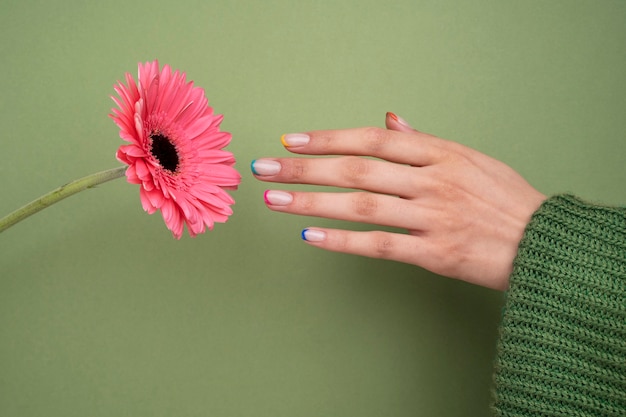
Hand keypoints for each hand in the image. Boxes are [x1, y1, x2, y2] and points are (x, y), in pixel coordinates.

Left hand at [251, 113, 545, 289]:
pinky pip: (379, 244)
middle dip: (305, 168)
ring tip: (274, 199)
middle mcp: (432, 181)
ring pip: (361, 205)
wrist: (543, 245)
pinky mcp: (434, 253)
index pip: (372, 140)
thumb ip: (425, 142)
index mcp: (440, 153)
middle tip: (264, 168)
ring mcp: (432, 216)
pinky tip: (311, 234)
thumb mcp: (471, 158)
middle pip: (356, 170)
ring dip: (312, 201)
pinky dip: (342, 240)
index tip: (291, 141)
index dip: (328, 139)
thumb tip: (391, 122)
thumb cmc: (505, 199)